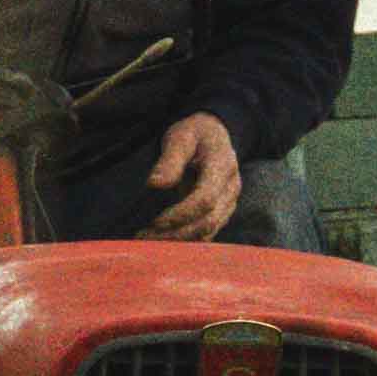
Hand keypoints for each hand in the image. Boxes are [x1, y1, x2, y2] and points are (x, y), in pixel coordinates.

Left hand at [143, 113, 244, 240]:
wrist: (215, 135)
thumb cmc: (195, 134)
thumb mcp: (180, 137)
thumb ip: (170, 160)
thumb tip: (154, 183)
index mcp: (222, 165)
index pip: (205, 198)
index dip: (181, 213)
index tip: (155, 222)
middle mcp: (231, 187)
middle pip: (208, 220)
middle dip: (176, 233)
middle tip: (145, 238)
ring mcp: (229, 202)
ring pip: (209, 231)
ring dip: (179, 241)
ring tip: (148, 241)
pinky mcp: (223, 212)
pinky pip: (207, 232)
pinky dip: (186, 240)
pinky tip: (163, 240)